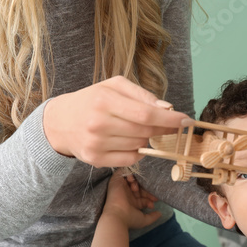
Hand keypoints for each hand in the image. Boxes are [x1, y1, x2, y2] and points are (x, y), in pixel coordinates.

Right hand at [42, 75, 188, 166]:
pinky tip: (128, 141)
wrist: (60, 122)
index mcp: (104, 100)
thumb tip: (167, 109)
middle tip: (171, 126)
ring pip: (139, 146)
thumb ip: (141, 95)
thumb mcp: (113, 86)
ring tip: (136, 129)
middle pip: (145, 132)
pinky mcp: (95, 160)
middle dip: (163, 129)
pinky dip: (136, 151)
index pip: (146, 115)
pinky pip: (130, 159)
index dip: (169, 120)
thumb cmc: (92, 100)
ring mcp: (96, 144)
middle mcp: (98, 124)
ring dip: (146, 139)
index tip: (186, 121)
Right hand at [102, 171, 161, 228]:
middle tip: (150, 193)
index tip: (155, 200)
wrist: (117, 216)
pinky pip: (123, 172)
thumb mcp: (144, 220)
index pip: (143, 196)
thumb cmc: (129, 218)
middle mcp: (127, 194)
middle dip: (146, 189)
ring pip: (133, 179)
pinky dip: (129, 174)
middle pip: (140, 187)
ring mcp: (122, 187)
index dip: (150, 196)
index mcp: (133, 202)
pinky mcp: (116, 181)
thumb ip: (152, 217)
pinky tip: (131, 181)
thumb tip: (160, 214)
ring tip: (136, 188)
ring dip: (137, 182)